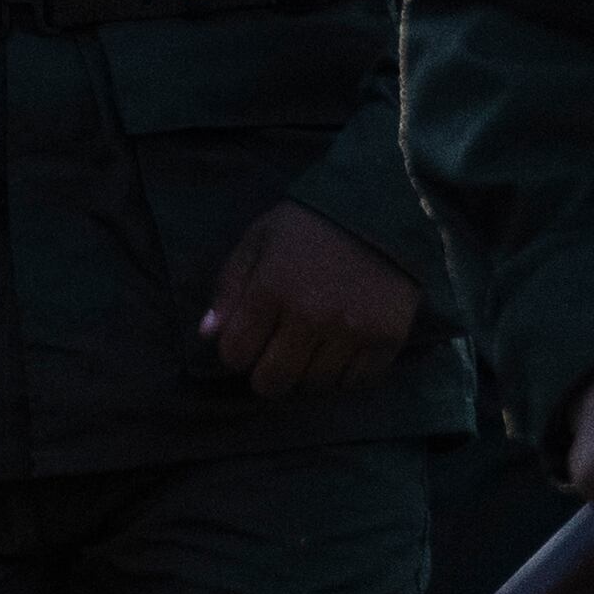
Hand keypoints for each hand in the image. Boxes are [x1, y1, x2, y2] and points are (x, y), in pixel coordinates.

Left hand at [199, 200, 419, 399]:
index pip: (236, 355)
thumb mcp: (259, 240)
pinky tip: (341, 349)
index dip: (237, 351)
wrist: (381, 206)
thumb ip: (230, 286)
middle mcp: (310, 316)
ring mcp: (351, 331)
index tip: (249, 340)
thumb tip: (207, 335)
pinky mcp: (386, 338)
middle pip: (273, 381)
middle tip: (277, 356)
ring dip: (307, 373)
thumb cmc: (310, 223)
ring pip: (314, 386)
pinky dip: (344, 373)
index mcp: (271, 289)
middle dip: (267, 374)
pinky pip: (355, 382)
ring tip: (312, 348)